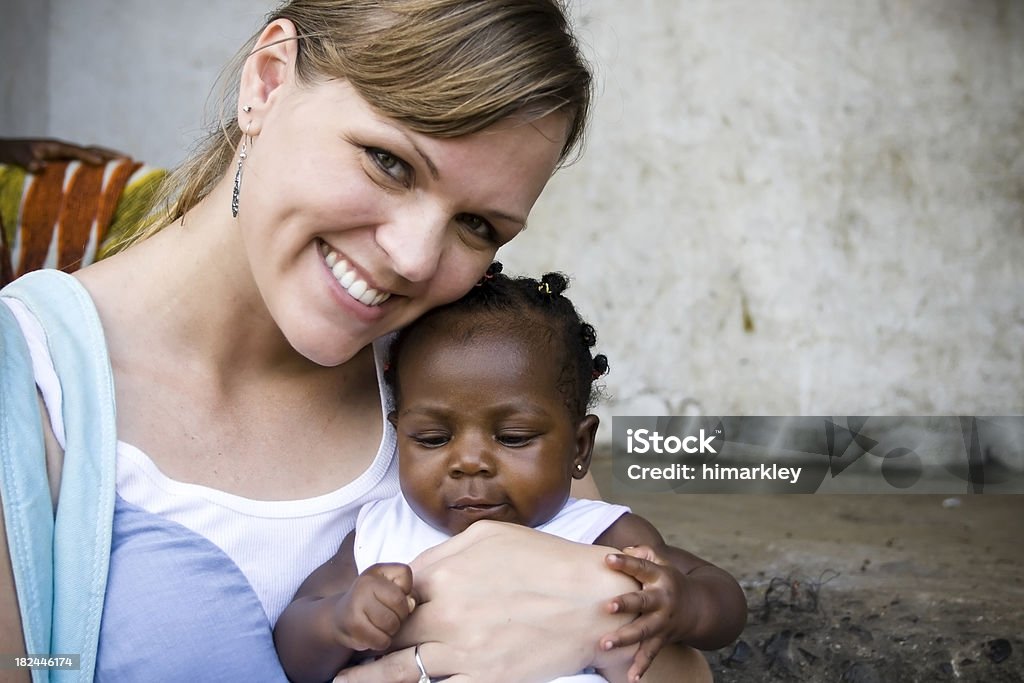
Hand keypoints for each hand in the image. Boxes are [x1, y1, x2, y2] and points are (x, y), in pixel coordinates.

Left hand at [0, 138, 127, 172]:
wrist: (7, 151)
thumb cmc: (12, 153)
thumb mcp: (17, 157)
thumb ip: (27, 161)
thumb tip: (38, 167)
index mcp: (55, 146)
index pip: (77, 150)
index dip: (89, 156)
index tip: (103, 163)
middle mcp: (64, 149)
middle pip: (91, 149)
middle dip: (110, 154)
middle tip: (129, 158)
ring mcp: (67, 156)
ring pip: (92, 155)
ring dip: (109, 159)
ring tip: (127, 164)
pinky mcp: (66, 163)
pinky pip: (87, 165)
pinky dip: (100, 167)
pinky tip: (109, 175)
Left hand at [333, 521, 637, 682]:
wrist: (595, 601)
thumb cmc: (545, 561)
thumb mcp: (490, 535)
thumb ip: (442, 552)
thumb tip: (412, 570)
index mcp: (443, 576)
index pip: (392, 595)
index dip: (378, 608)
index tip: (367, 617)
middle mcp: (446, 616)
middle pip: (390, 636)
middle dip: (366, 645)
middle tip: (342, 657)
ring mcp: (464, 653)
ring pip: (400, 672)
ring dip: (369, 679)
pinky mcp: (486, 681)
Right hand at [335, 563, 414, 651]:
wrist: (339, 616)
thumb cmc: (372, 601)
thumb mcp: (390, 587)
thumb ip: (407, 590)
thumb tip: (410, 605)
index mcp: (376, 572)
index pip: (405, 584)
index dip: (405, 598)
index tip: (393, 601)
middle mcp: (364, 584)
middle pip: (400, 607)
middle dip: (400, 617)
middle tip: (388, 617)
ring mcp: (357, 604)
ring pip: (392, 625)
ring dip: (391, 631)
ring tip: (380, 626)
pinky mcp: (353, 626)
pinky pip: (381, 640)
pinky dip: (381, 642)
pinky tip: (372, 635)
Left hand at [601, 545, 687, 681]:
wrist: (700, 608)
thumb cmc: (668, 580)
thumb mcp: (661, 562)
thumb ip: (642, 553)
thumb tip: (621, 551)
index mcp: (660, 577)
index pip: (641, 567)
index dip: (625, 562)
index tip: (608, 559)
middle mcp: (662, 599)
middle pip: (642, 601)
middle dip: (625, 604)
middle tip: (607, 606)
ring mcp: (662, 621)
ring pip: (643, 630)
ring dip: (624, 638)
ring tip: (604, 643)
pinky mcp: (662, 638)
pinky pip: (651, 653)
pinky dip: (642, 666)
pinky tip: (632, 678)